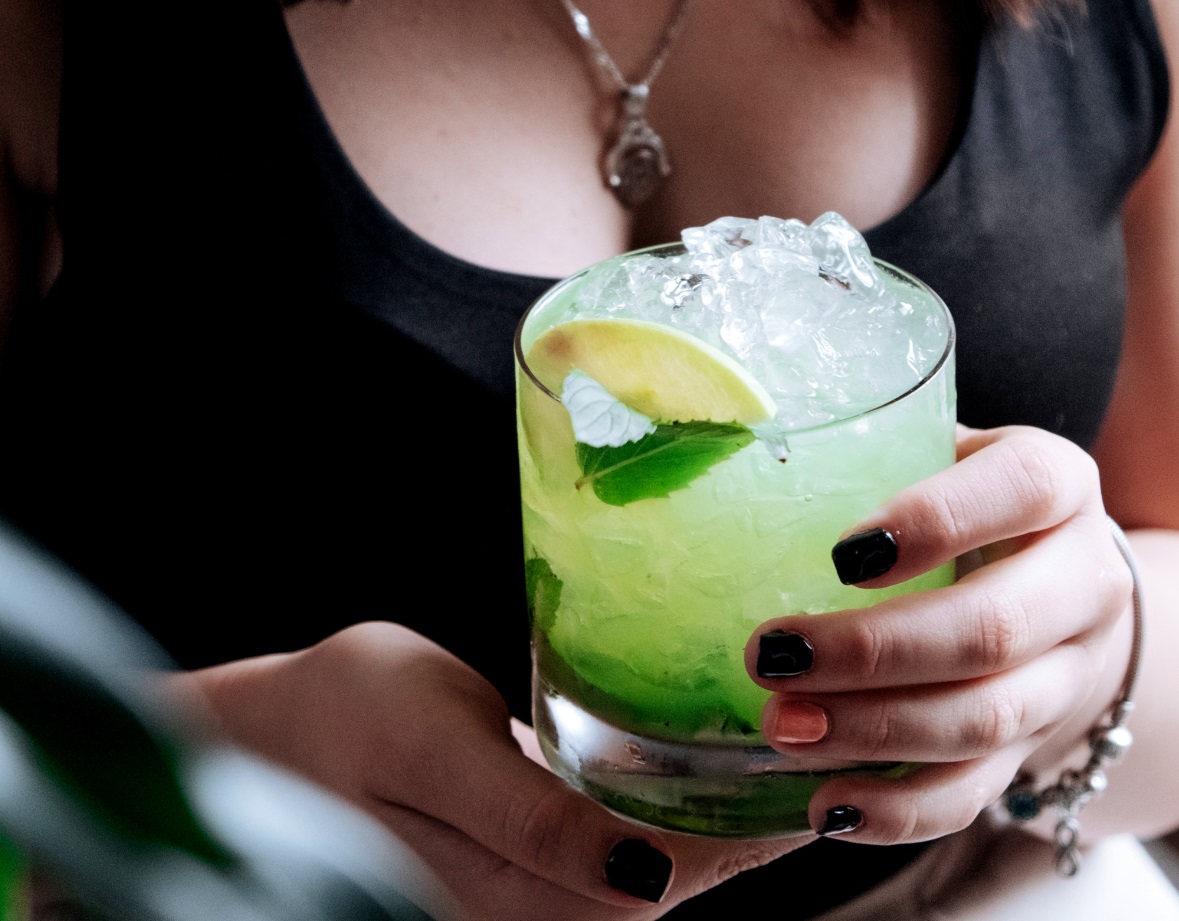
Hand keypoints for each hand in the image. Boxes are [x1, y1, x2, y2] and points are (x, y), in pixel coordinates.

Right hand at [189, 623, 810, 919]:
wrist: (267, 734)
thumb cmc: (341, 720)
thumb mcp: (430, 749)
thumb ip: (530, 818)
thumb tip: (648, 882)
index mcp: (519, 889)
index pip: (673, 878)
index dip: (753, 838)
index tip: (814, 782)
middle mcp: (532, 904)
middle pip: (676, 883)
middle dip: (753, 829)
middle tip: (815, 752)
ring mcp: (521, 886)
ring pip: (651, 869)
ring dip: (719, 820)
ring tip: (774, 753)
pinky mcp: (511, 857)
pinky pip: (611, 845)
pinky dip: (665, 808)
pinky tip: (690, 764)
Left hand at [744, 425, 1134, 842]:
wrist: (1058, 587)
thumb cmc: (962, 505)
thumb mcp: (933, 456)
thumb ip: (866, 453)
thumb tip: (722, 454)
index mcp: (1053, 486)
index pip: (1017, 491)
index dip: (934, 522)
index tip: (840, 556)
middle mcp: (1079, 581)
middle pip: (993, 628)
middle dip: (874, 652)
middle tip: (769, 655)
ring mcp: (1066, 675)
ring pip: (985, 720)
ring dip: (874, 731)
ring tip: (781, 726)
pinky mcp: (1034, 748)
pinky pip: (975, 793)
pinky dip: (900, 810)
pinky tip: (827, 805)